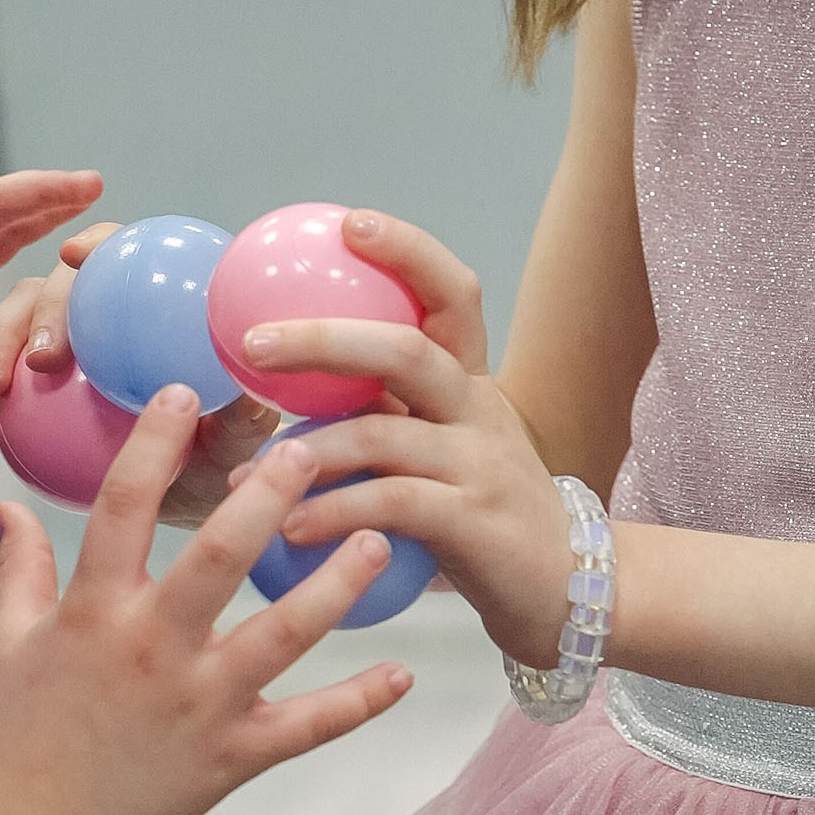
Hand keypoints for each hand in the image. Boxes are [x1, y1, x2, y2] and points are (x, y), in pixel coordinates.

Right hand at [0, 225, 277, 523]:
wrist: (181, 495)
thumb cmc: (219, 457)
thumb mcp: (236, 446)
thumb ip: (243, 423)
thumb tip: (247, 402)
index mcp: (165, 299)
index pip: (130, 250)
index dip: (101, 242)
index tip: (76, 256)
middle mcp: (112, 304)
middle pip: (68, 279)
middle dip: (44, 308)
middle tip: (43, 360)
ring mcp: (72, 333)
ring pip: (24, 313)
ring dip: (1, 342)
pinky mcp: (40, 369)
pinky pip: (8, 370)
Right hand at [0, 385, 411, 814]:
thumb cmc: (21, 737)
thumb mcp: (6, 645)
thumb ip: (18, 569)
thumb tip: (6, 506)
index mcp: (95, 610)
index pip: (122, 507)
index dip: (153, 444)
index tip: (185, 390)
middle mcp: (153, 649)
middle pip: (220, 557)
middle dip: (269, 498)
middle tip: (312, 448)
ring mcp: (201, 704)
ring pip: (284, 634)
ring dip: (337, 587)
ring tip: (378, 539)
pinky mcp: (235, 756)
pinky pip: (309, 726)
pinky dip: (360, 703)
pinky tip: (403, 672)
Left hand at [218, 212, 573, 666]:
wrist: (570, 591)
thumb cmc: (485, 516)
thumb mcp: (448, 449)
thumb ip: (389, 412)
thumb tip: (291, 377)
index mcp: (471, 382)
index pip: (452, 293)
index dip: (407, 251)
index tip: (348, 223)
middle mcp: (479, 410)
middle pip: (404, 350)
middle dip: (324, 339)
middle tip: (252, 345)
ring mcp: (480, 464)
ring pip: (382, 434)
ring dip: (305, 453)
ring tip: (244, 479)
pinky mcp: (475, 520)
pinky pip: (390, 503)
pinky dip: (333, 512)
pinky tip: (291, 528)